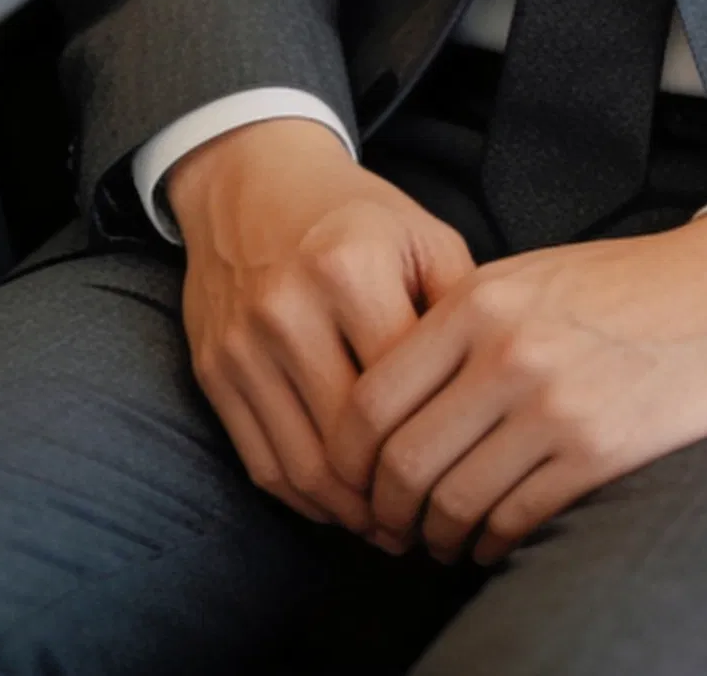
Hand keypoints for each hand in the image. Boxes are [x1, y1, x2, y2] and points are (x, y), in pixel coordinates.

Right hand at [168, 117, 474, 541]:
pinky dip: (304, 498)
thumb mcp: (424, 236)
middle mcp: (288, 308)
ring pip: (302, 467)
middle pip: (349, 440)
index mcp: (350, 268)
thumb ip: (461, 309)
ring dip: (349, 513)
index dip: (437, 440)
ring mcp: (243, 345)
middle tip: (432, 518)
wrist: (253, 180)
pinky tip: (342, 504)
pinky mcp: (213, 371)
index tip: (469, 471)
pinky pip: (262, 462)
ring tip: (391, 526)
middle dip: (394, 494)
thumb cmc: (357, 215)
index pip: (401, 387)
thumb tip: (493, 395)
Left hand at [329, 214, 706, 563]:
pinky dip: (489, 544)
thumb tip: (389, 403)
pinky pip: (513, 520)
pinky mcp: (597, 452)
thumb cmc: (622, 286)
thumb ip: (459, 325)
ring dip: (436, 536)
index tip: (355, 483)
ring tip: (440, 539)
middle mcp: (505, 352)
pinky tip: (491, 539)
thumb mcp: (526, 278)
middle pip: (401, 462)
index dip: (348, 459)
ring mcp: (552, 405)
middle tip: (390, 527)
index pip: (371, 399)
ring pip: (452, 501)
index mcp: (478, 301)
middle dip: (384, 512)